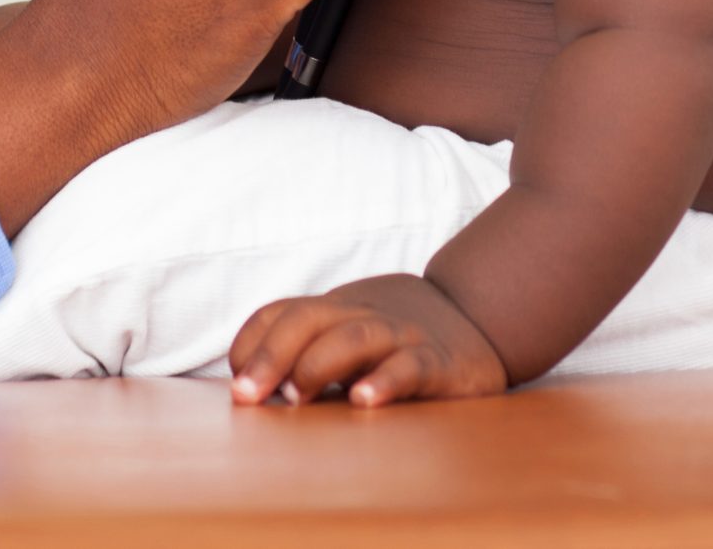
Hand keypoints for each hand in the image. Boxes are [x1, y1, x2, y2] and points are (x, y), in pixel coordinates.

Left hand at [228, 275, 507, 406]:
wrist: (476, 318)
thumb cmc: (393, 340)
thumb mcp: (346, 337)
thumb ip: (306, 355)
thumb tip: (251, 396)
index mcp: (331, 312)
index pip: (278, 314)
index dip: (250, 346)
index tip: (237, 386)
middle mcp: (360, 317)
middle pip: (306, 320)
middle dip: (271, 356)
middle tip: (249, 397)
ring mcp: (399, 337)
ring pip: (353, 336)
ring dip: (317, 364)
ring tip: (297, 397)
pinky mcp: (438, 363)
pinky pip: (409, 367)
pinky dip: (385, 381)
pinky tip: (364, 401)